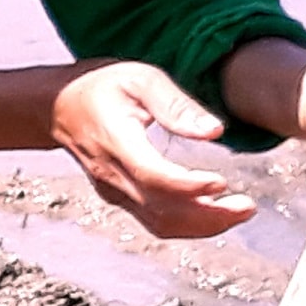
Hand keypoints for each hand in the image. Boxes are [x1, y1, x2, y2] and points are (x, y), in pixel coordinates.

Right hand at [49, 60, 259, 240]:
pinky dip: (188, 225)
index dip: (188, 186)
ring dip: (203, 225)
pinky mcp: (119, 198)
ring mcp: (114, 191)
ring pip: (160, 223)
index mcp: (117, 142)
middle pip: (161, 210)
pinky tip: (214, 214)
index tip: (222, 183)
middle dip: (208, 215)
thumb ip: (177, 105)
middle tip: (248, 207)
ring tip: (239, 212)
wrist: (57, 108)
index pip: (153, 176)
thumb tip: (215, 132)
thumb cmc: (102, 86)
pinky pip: (155, 221)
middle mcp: (113, 176)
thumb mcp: (141, 79)